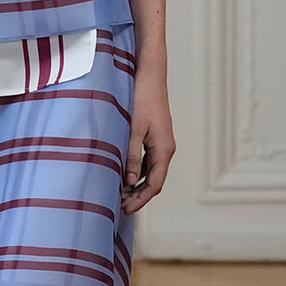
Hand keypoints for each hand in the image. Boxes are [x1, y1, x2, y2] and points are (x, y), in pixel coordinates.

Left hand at [122, 66, 174, 213]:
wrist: (149, 75)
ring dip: (137, 185)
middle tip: (120, 207)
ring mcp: (161, 143)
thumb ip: (131, 156)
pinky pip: (148, 161)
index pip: (155, 184)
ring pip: (151, 172)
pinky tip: (124, 175)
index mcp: (164, 149)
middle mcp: (166, 148)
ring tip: (119, 195)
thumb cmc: (141, 98)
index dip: (140, 200)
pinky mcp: (155, 136)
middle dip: (138, 196)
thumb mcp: (132, 129)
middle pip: (154, 181)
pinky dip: (137, 172)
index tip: (125, 210)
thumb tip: (129, 181)